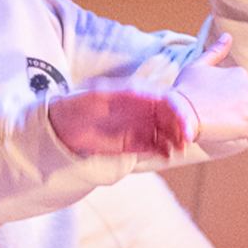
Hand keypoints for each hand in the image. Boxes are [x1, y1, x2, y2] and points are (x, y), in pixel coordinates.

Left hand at [47, 85, 190, 158]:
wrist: (59, 126)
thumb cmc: (76, 104)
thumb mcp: (96, 94)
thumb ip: (119, 92)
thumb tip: (143, 91)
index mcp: (135, 95)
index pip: (165, 99)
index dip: (178, 110)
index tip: (185, 122)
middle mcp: (140, 111)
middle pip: (170, 117)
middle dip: (181, 127)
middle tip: (187, 138)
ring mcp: (138, 127)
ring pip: (164, 133)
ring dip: (175, 140)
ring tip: (179, 149)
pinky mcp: (132, 144)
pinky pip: (152, 148)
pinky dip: (161, 151)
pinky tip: (166, 155)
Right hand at [170, 40, 247, 143]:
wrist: (179, 112)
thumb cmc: (184, 90)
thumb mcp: (197, 66)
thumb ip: (216, 51)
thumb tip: (228, 35)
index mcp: (240, 73)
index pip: (243, 91)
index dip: (229, 101)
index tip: (214, 106)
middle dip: (238, 112)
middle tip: (216, 118)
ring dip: (242, 124)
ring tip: (223, 127)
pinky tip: (235, 136)